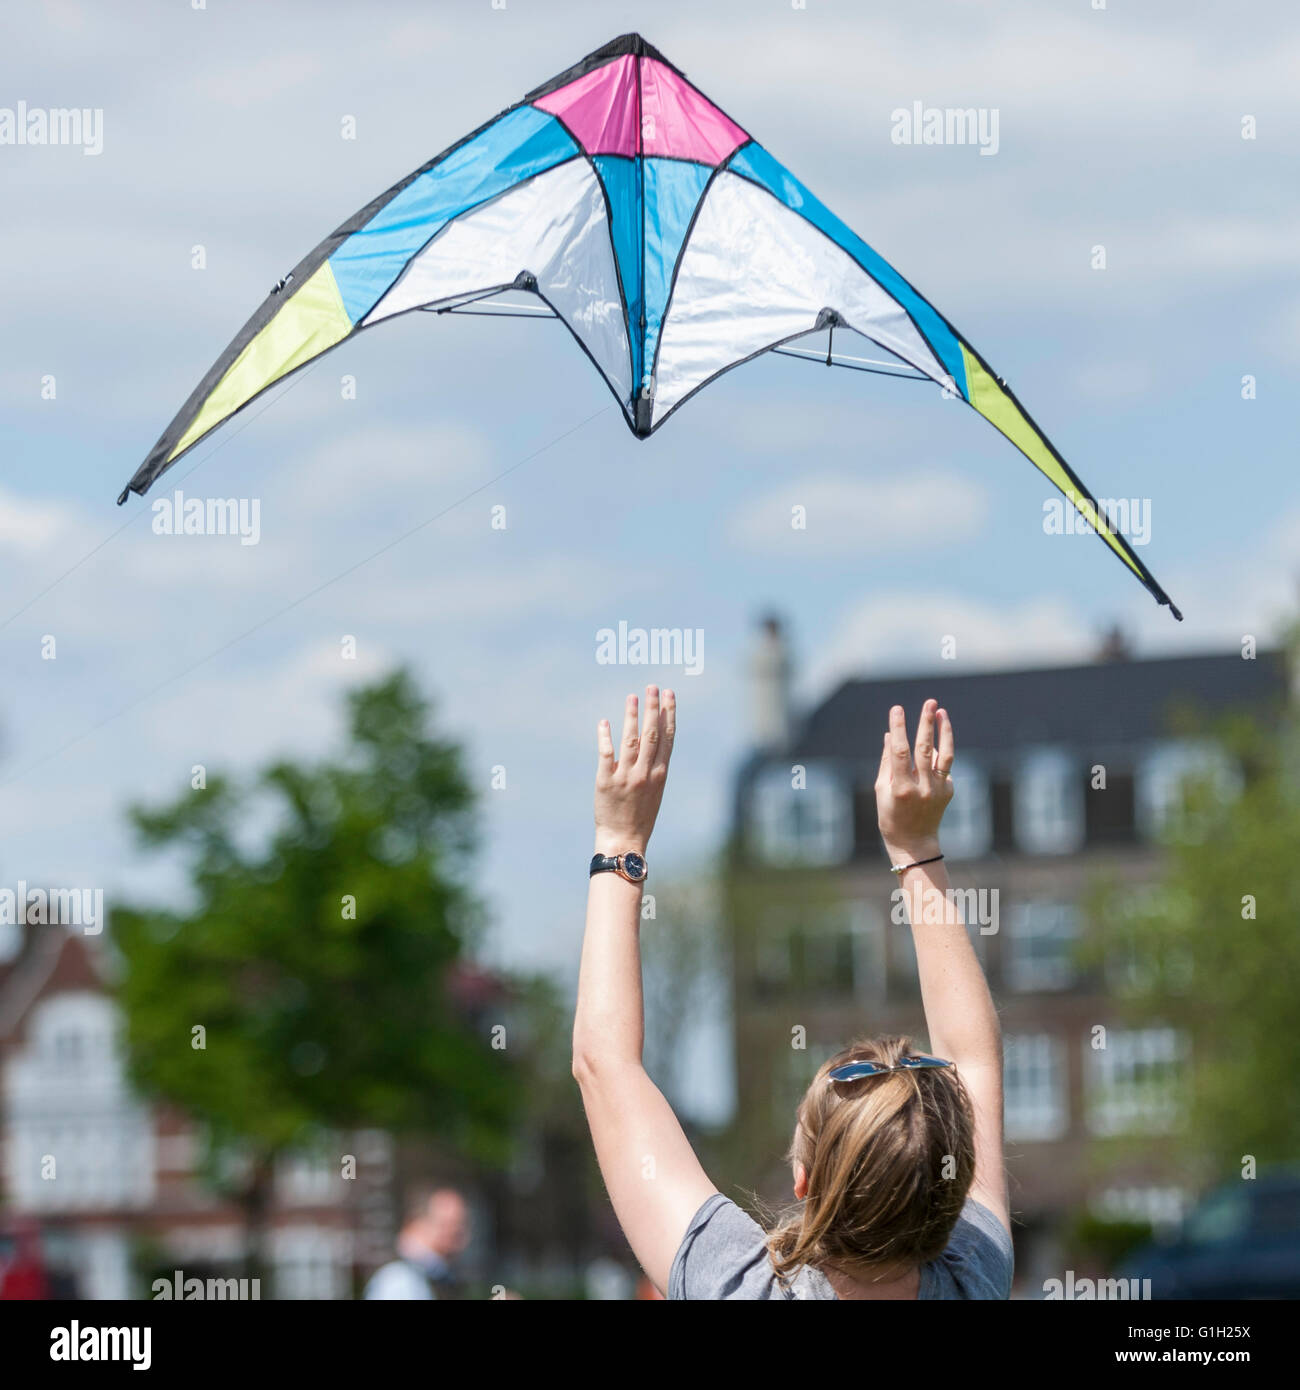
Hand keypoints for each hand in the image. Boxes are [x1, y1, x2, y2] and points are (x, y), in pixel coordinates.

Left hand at [594, 686, 675, 855]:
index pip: (667, 738)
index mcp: (660, 774)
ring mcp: (625, 777)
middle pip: (650, 734)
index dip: (668, 714)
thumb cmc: (641, 816)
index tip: (669, 694)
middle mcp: (645, 773)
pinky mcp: (605, 781)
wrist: (624, 840)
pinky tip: (604, 722)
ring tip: (632, 697)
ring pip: (630, 740)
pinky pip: (606, 754)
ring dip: (631, 716)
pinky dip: (605, 737)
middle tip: (652, 686)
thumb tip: (653, 739)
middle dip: (652, 708)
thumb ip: (654, 765)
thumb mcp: (656, 790)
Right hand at [875, 699, 953, 862]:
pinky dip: (939, 753)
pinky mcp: (949, 791)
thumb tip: (889, 735)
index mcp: (901, 788)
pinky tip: (934, 744)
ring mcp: (938, 790)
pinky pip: (944, 767)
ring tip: (942, 712)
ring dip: (944, 731)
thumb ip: (887, 762)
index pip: (900, 751)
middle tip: (929, 702)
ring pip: (944, 754)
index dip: (898, 728)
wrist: (914, 844)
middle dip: (927, 723)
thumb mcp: (881, 791)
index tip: (897, 709)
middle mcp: (922, 788)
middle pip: (926, 749)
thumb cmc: (891, 816)